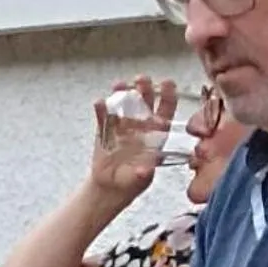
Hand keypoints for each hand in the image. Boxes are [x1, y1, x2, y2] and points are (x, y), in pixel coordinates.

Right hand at [87, 75, 173, 200]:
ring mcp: (122, 125)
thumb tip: (145, 170)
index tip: (168, 83)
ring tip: (119, 85)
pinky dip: (101, 108)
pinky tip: (99, 102)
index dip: (168, 95)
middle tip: (141, 80)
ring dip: (122, 92)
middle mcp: (141, 125)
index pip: (166, 110)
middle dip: (145, 88)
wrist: (109, 186)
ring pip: (124, 103)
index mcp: (156, 133)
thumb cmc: (131, 181)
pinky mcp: (104, 129)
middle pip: (145, 101)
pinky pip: (103, 116)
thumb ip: (142, 173)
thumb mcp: (139, 179)